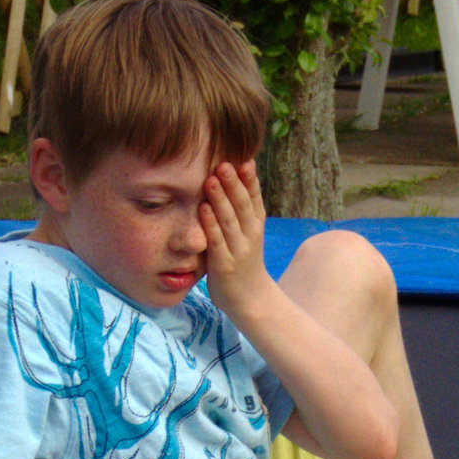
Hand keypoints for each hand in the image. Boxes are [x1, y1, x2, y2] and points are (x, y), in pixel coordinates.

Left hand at [199, 160, 271, 317]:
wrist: (251, 300)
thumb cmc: (243, 262)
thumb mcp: (247, 234)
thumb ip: (239, 210)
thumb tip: (228, 179)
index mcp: (256, 225)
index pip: (254, 198)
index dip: (249, 179)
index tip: (243, 158)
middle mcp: (250, 235)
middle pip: (243, 205)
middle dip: (234, 183)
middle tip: (224, 162)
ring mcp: (239, 251)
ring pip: (230, 221)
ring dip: (221, 199)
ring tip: (211, 179)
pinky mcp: (224, 266)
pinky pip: (217, 242)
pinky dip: (210, 224)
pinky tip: (203, 209)